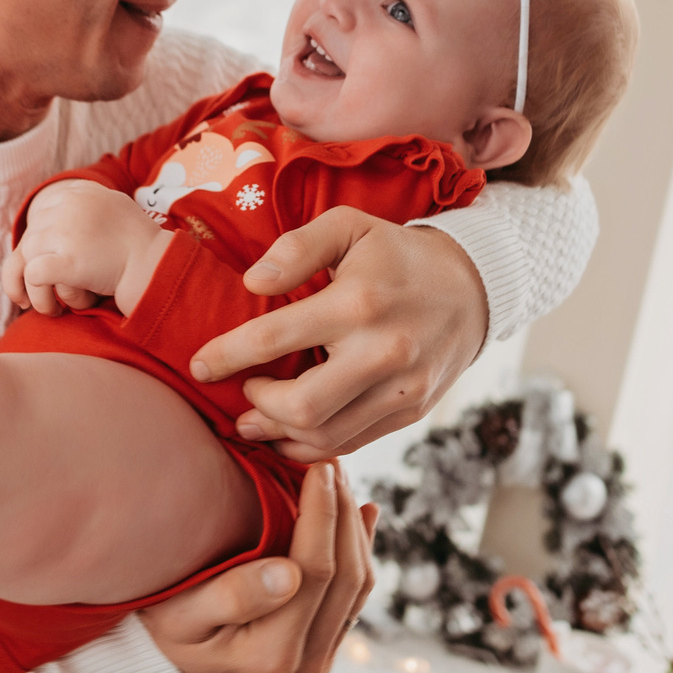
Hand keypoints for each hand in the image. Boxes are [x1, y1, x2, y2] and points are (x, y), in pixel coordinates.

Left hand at [2, 181, 164, 315]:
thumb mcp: (112, 207)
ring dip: (36, 288)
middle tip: (42, 293)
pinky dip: (39, 296)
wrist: (156, 264)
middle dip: (33, 268)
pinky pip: (33, 277)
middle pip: (30, 239)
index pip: (39, 218)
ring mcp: (64, 232)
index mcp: (77, 193)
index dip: (40, 247)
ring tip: (51, 307)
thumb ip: (84, 207)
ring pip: (26, 259)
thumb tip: (57, 216)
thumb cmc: (140, 243)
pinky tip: (55, 308)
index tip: (46, 267)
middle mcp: (66, 207)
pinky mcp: (66, 261)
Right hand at [141, 462, 378, 672]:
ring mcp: (320, 662)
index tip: (319, 469)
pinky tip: (360, 514)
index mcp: (271, 656)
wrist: (165, 662)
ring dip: (354, 528)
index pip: (315, 572)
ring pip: (359, 585)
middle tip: (333, 465)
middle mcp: (305, 667)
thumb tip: (289, 575)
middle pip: (347, 578)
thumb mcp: (179, 613)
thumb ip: (232, 597)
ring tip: (340, 481)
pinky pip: (356, 596)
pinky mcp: (325, 650)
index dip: (322, 514)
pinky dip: (360, 550)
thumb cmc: (165, 628)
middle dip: (342, 514)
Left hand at [189, 210, 484, 462]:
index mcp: (359, 302)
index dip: (226, 356)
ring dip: (278, 434)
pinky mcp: (411, 412)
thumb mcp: (349, 226)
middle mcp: (383, 352)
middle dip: (256, 406)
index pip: (274, 338)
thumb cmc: (396, 254)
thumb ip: (297, 247)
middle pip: (300, 406)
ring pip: (325, 436)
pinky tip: (290, 432)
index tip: (199, 366)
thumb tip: (252, 282)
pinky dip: (312, 446)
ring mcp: (401, 389)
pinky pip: (351, 443)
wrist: (473, 288)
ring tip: (255, 419)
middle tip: (241, 393)